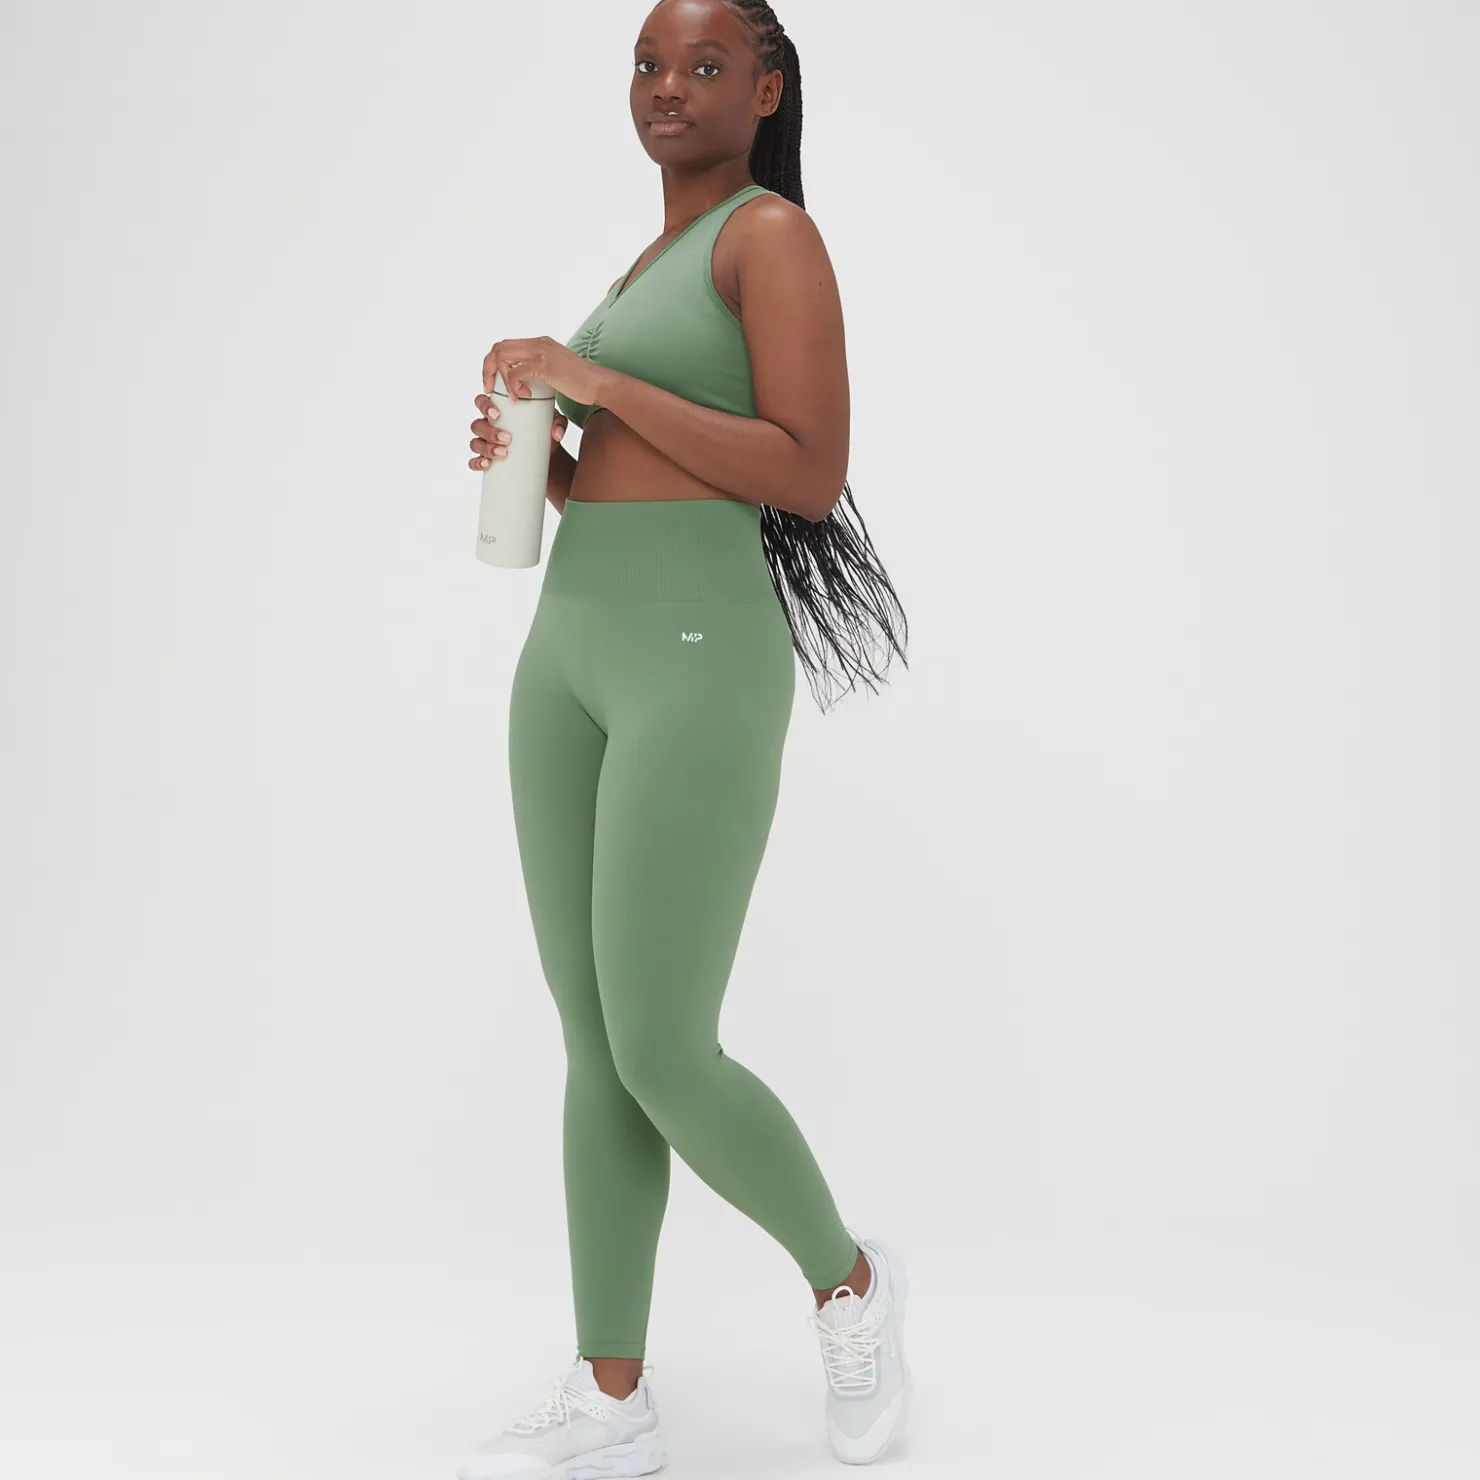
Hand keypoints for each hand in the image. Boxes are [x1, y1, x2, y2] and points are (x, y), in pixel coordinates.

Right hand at [468, 391, 567, 471]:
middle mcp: (488, 426)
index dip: (484, 406)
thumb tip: (557, 433)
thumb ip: (559, 423)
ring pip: (475, 443)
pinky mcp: (488, 460)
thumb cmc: (544, 432)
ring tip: (503, 453)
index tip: (497, 414)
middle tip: (507, 439)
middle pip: (477, 425)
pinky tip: (487, 464)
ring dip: (486, 448)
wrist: (547, 458)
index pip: (482, 402)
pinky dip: (477, 463)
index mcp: (499, 411)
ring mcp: (486, 443)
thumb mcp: (554, 424)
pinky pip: (474, 462)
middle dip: (489, 432)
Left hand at [482, 336, 605, 405]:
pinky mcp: (544, 364)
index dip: (494, 363)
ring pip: (502, 356)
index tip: (494, 383)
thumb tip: (528, 382)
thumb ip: (541, 371)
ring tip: (508, 394)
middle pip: (498, 346)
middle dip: (488, 368)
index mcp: (540, 343)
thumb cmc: (582, 384)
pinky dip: (513, 386)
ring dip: (499, 377)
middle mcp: (538, 342)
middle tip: (490, 389)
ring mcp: (541, 351)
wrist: (599, 384)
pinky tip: (522, 397)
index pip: (506, 345)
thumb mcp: (557, 373)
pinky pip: (515, 373)